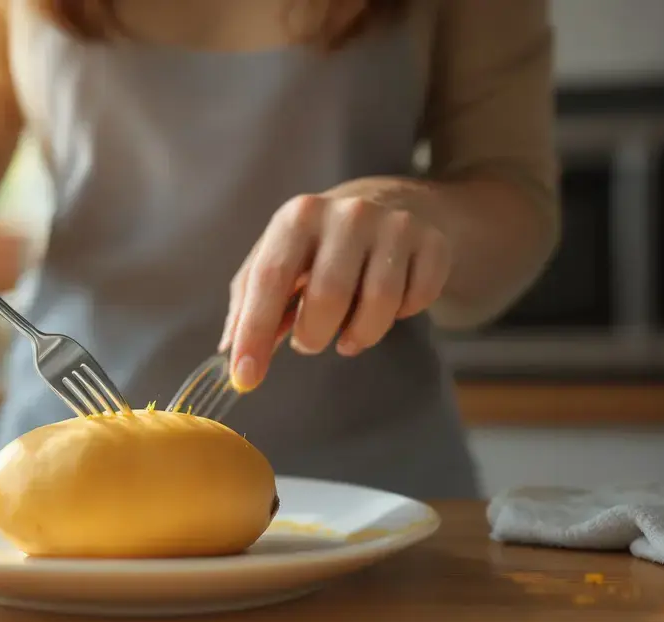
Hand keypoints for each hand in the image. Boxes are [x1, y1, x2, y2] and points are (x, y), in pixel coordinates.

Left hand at [222, 192, 450, 390]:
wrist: (393, 203)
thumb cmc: (319, 245)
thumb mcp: (278, 258)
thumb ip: (249, 303)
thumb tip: (231, 352)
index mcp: (297, 217)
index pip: (271, 279)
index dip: (256, 331)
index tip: (245, 377)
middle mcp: (347, 214)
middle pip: (328, 298)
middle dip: (313, 337)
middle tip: (309, 340)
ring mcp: (395, 226)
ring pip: (378, 306)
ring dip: (358, 335)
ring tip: (347, 333)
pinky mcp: (433, 242)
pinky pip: (418, 301)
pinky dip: (401, 317)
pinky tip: (388, 305)